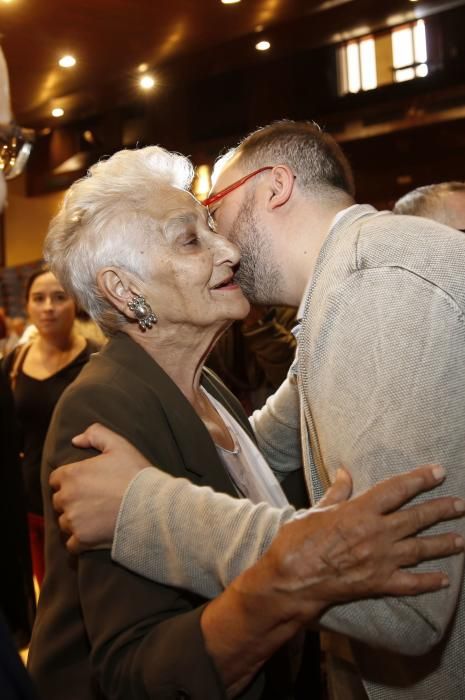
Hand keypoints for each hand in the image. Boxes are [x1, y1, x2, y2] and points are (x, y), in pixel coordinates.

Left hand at [50, 423, 150, 552]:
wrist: (151, 506)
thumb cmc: (136, 475)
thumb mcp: (119, 445)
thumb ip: (95, 434)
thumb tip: (76, 440)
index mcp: (72, 474)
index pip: (56, 479)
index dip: (70, 480)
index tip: (85, 484)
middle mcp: (67, 498)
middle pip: (59, 501)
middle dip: (71, 500)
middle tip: (92, 500)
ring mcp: (73, 520)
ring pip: (64, 522)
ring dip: (75, 520)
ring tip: (96, 517)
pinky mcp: (81, 539)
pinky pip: (71, 544)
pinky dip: (80, 541)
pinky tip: (94, 534)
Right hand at [234, 464, 464, 625]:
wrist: (291, 579)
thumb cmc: (298, 541)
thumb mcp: (316, 510)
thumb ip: (336, 492)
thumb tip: (344, 472)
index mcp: (360, 510)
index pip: (397, 489)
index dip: (420, 479)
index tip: (439, 472)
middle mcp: (376, 533)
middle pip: (416, 518)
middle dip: (441, 510)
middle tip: (461, 504)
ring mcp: (380, 560)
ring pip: (420, 549)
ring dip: (443, 543)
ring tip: (461, 539)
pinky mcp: (378, 583)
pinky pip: (410, 583)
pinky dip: (429, 582)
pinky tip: (444, 580)